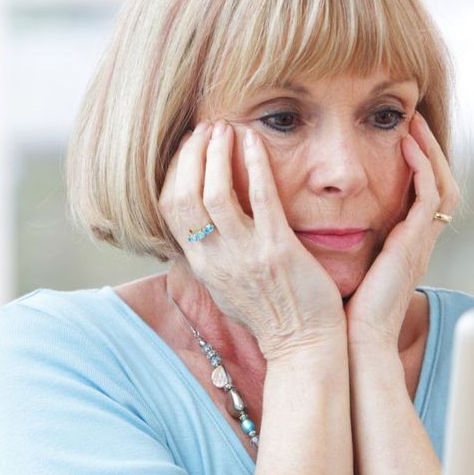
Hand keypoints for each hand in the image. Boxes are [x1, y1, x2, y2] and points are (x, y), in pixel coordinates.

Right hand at [158, 120, 345, 360]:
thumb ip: (213, 256)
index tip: (190, 148)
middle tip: (207, 129)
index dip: (176, 173)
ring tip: (226, 128)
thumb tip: (202, 231)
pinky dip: (254, 164)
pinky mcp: (278, 250)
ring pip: (214, 194)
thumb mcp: (227, 288)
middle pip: (185, 197)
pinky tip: (255, 141)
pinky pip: (260, 199)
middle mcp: (216, 258)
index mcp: (202, 265)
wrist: (303, 346)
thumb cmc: (272, 316)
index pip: (170, 209)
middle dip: (192, 156)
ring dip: (217, 154)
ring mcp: (245, 254)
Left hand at [345, 112, 458, 349]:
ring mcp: (418, 245)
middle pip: (440, 185)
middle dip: (429, 151)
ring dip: (430, 153)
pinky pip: (429, 198)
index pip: (420, 196)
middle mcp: (416, 243)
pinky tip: (406, 147)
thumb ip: (334, 242)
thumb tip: (304, 217)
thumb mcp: (339, 266)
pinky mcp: (412, 246)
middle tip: (413, 120)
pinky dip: (421, 170)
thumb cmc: (336, 311)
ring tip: (414, 124)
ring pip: (441, 186)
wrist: (350, 343)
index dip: (415, 165)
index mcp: (401, 247)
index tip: (399, 136)